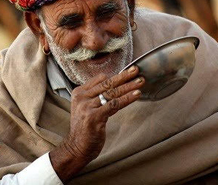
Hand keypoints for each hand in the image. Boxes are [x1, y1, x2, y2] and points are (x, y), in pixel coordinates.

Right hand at [49, 65, 144, 181]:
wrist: (76, 148)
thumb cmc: (85, 129)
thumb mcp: (85, 108)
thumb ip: (95, 96)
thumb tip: (111, 83)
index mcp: (79, 93)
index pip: (100, 79)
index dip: (115, 75)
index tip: (128, 72)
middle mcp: (82, 98)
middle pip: (107, 84)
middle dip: (123, 76)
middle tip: (136, 70)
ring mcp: (87, 107)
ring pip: (112, 93)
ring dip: (128, 86)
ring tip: (140, 81)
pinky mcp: (94, 117)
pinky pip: (114, 104)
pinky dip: (127, 98)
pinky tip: (136, 94)